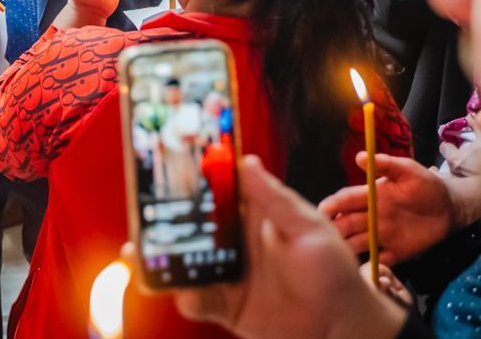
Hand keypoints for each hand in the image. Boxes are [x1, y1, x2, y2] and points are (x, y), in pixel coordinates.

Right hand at [144, 156, 407, 338]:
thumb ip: (274, 199)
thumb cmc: (332, 271)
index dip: (186, 181)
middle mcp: (233, 243)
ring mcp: (226, 275)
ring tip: (138, 253)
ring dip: (161, 257)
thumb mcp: (309, 228)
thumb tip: (246, 159)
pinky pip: (196, 300)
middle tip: (139, 216)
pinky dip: (185, 296)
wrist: (341, 326)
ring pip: (184, 262)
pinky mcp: (225, 306)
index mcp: (250, 217)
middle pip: (188, 228)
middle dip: (160, 222)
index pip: (212, 192)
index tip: (158, 168)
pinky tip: (184, 294)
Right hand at [319, 152, 454, 264]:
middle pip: (347, 224)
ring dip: (347, 248)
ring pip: (357, 243)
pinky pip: (380, 260)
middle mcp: (372, 217)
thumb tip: (359, 157)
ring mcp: (383, 235)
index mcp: (371, 196)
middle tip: (323, 237)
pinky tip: (364, 270)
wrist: (451, 208)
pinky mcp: (397, 252)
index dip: (333, 205)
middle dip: (335, 230)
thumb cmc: (427, 185)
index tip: (322, 210)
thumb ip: (387, 164)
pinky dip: (372, 265)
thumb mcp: (409, 170)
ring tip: (338, 257)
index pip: (346, 200)